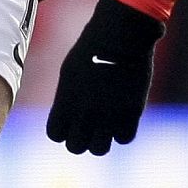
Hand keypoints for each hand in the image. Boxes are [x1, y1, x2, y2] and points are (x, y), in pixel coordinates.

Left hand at [45, 0, 165, 155]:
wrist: (119, 38)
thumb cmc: (91, 49)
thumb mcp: (69, 73)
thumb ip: (67, 98)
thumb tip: (70, 116)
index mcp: (64, 102)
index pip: (55, 134)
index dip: (62, 131)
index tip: (69, 122)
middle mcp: (83, 114)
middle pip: (76, 147)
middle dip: (80, 139)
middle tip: (88, 126)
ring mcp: (108, 115)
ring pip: (99, 149)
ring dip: (101, 141)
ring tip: (105, 126)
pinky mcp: (131, 113)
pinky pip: (125, 139)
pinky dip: (122, 132)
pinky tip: (122, 118)